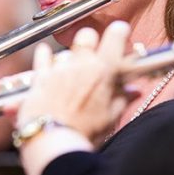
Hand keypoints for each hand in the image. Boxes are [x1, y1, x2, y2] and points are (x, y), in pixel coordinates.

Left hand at [17, 21, 133, 142]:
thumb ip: (122, 99)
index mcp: (103, 71)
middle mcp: (81, 64)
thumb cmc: (83, 133)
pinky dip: (45, 54)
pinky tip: (46, 56)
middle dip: (91, 41)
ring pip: (66, 49)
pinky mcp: (40, 76)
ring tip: (71, 73)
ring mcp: (59, 69)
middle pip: (87, 35)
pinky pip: (42, 55)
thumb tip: (133, 91)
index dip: (119, 32)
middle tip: (93, 54)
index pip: (115, 36)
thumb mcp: (110, 118)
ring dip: (70, 57)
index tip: (120, 33)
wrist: (54, 142)